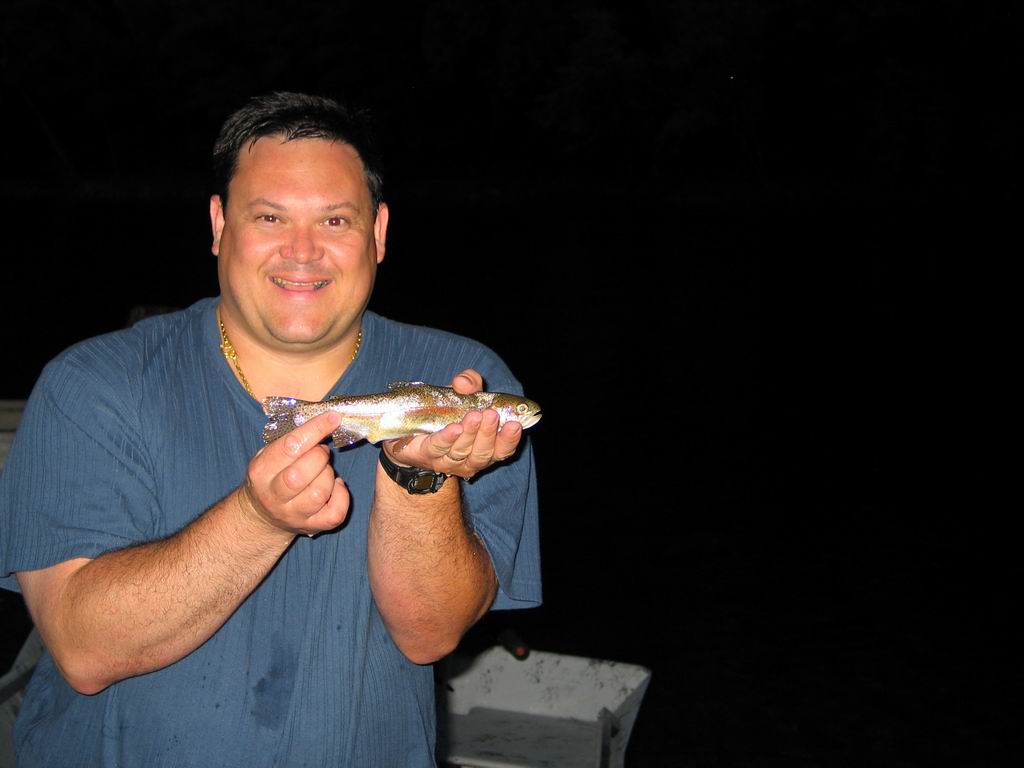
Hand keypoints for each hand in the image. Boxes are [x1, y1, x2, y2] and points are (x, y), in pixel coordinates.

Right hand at [239, 411, 349, 536]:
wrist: (263, 516)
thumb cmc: (272, 476)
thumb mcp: (270, 455)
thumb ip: (292, 439)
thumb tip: (326, 419)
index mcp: (261, 471)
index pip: (290, 446)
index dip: (316, 429)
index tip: (333, 417)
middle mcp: (274, 495)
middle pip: (302, 474)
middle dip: (320, 456)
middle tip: (321, 452)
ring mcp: (293, 514)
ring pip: (319, 493)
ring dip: (329, 476)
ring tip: (323, 471)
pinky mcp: (312, 527)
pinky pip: (335, 513)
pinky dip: (342, 496)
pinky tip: (335, 486)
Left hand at [382, 369, 523, 479]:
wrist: (409, 430)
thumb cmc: (446, 413)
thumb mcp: (462, 395)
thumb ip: (469, 384)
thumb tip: (464, 383)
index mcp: (485, 447)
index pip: (502, 450)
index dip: (509, 440)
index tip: (514, 424)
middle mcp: (469, 459)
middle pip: (482, 453)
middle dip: (489, 433)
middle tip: (491, 414)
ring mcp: (447, 460)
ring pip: (462, 451)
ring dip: (470, 434)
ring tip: (474, 416)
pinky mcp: (426, 455)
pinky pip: (438, 448)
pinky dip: (447, 438)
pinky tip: (454, 428)